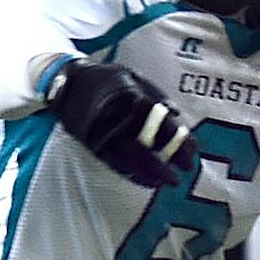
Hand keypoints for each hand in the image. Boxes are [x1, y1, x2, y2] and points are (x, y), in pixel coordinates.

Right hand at [47, 60, 190, 187]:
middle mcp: (122, 120)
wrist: (68, 83)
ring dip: (151, 174)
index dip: (181, 143)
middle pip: (149, 148)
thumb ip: (156, 95)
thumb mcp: (132, 76)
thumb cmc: (106, 78)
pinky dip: (133, 175)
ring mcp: (107, 135)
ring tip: (165, 182)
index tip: (192, 154)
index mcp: (135, 100)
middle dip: (167, 164)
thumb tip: (176, 114)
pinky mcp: (95, 146)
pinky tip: (146, 181)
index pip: (165, 126)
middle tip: (180, 175)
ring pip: (133, 161)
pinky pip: (117, 165)